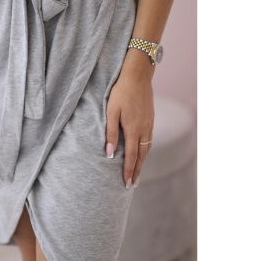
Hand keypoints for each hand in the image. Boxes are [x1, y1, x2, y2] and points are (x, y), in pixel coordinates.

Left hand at [105, 69, 154, 187]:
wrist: (138, 76)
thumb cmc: (120, 92)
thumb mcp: (111, 112)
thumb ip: (111, 133)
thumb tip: (110, 153)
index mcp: (133, 129)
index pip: (132, 156)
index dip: (129, 171)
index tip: (127, 184)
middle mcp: (144, 129)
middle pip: (142, 156)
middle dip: (137, 171)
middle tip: (133, 184)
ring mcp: (149, 124)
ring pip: (147, 148)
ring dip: (142, 162)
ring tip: (138, 172)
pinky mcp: (151, 119)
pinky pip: (149, 140)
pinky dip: (146, 150)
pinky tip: (143, 152)